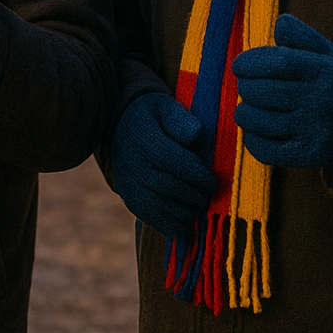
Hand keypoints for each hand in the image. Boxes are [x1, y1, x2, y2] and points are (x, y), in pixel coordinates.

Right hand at [109, 92, 215, 238]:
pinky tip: (185, 220)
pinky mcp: (129, 199)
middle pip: (168, 186)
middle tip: (209, 194)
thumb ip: (182, 120)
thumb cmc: (154, 119)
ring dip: (186, 210)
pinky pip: (152, 218)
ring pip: (161, 207)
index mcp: (144, 138)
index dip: (198, 175)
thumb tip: (195, 135)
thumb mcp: (166, 108)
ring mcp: (128, 183)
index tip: (211, 180)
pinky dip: (172, 224)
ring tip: (198, 203)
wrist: (121, 129)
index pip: (174, 162)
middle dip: (195, 194)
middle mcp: (132, 163)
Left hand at [233, 13, 332, 175]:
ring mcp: (316, 130)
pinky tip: (258, 130)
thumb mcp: (325, 51)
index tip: (239, 66)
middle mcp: (323, 100)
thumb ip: (299, 34)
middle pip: (259, 92)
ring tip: (253, 107)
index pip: (276, 62)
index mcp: (324, 70)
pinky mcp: (310, 155)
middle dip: (246, 87)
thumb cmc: (332, 81)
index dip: (248, 63)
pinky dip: (252, 139)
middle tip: (250, 88)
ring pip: (256, 120)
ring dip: (245, 113)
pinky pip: (264, 150)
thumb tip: (279, 24)